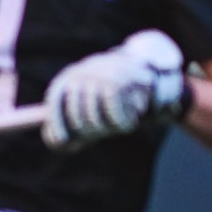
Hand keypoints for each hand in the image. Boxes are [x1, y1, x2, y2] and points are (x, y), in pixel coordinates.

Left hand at [43, 30, 187, 150]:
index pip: (57, 98)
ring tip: (118, 125)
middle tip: (102, 133)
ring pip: (94, 111)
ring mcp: (104, 72)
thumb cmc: (119, 101)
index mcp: (73, 75)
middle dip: (87, 128)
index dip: (57, 122)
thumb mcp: (94, 112)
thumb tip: (56, 141)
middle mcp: (86, 70)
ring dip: (106, 126)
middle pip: (76, 108)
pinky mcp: (125, 78)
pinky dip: (120, 122)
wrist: (155, 80)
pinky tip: (129, 122)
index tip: (62, 142)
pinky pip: (113, 109)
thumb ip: (73, 124)